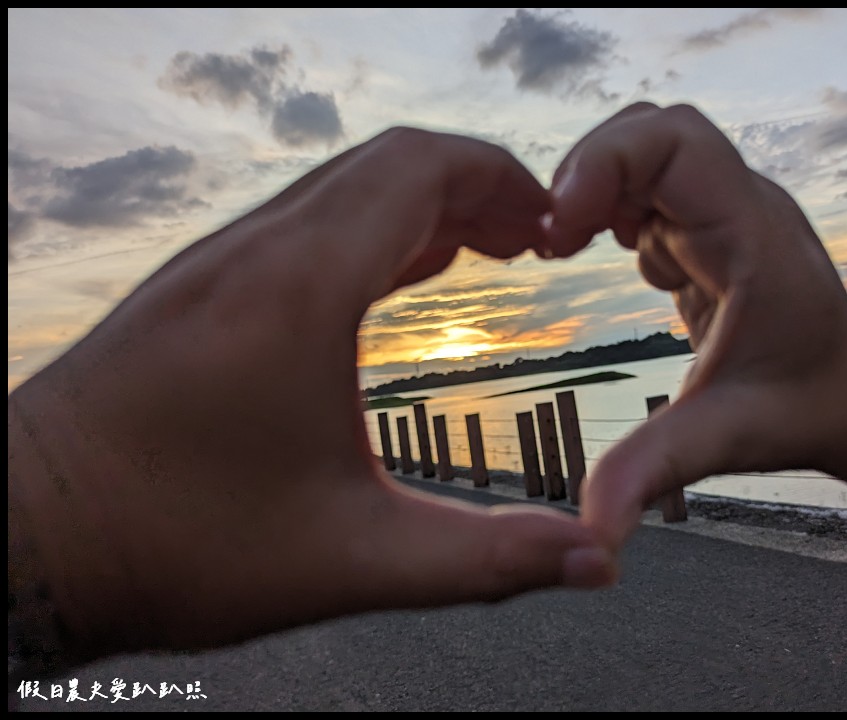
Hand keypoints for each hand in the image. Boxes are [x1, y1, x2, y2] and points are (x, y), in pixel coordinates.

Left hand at [8, 129, 614, 660]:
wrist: (23, 537)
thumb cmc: (168, 545)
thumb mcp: (349, 562)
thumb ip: (484, 559)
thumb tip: (593, 560)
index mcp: (297, 291)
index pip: (418, 168)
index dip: (501, 178)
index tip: (550, 224)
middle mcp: (252, 253)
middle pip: (385, 163)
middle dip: (472, 186)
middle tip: (529, 240)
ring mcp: (216, 264)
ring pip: (338, 187)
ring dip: (418, 203)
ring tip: (479, 251)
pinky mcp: (195, 289)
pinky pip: (299, 221)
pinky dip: (366, 227)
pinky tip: (391, 277)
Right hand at [541, 103, 846, 543]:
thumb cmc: (805, 409)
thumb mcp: (724, 438)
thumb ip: (651, 474)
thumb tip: (589, 535)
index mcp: (751, 235)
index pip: (674, 142)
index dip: (603, 164)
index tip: (559, 232)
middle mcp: (738, 207)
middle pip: (650, 130)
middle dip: (588, 173)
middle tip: (553, 242)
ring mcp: (723, 213)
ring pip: (645, 152)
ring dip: (597, 191)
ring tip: (566, 248)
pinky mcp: (708, 230)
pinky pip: (648, 187)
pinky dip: (611, 209)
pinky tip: (607, 257)